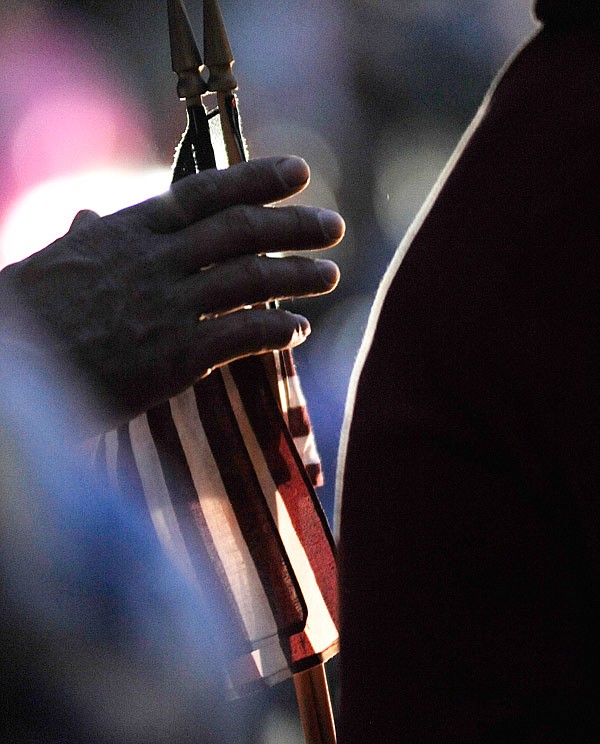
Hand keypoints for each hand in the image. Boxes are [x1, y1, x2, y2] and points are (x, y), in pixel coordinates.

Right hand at [0, 156, 343, 430]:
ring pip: (251, 280)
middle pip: (241, 232)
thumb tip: (90, 216)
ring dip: (298, 275)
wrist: (12, 367)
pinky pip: (241, 335)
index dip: (257, 178)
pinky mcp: (175, 357)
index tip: (299, 172)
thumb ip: (85, 237)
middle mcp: (155, 261)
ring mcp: (167, 307)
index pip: (206, 193)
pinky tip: (298, 331)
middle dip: (294, 226)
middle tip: (334, 227)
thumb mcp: (54, 262)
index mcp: (128, 231)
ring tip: (330, 275)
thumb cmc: (29, 316)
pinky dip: (276, 330)